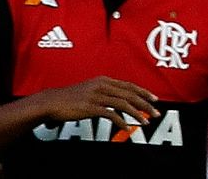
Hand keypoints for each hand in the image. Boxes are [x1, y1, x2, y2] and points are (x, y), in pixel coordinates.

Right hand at [31, 77, 158, 125]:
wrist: (51, 102)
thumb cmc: (70, 98)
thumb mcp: (90, 90)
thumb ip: (105, 93)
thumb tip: (120, 101)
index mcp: (104, 80)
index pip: (129, 85)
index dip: (144, 92)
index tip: (155, 99)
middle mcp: (102, 86)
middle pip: (130, 94)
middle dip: (146, 104)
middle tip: (156, 112)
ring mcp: (96, 96)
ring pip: (124, 104)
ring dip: (137, 114)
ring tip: (146, 122)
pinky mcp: (90, 107)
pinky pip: (110, 114)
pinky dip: (121, 121)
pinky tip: (127, 128)